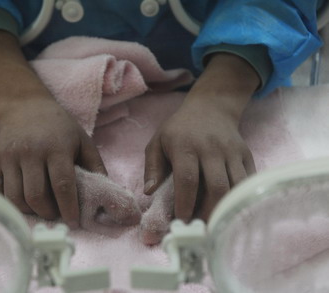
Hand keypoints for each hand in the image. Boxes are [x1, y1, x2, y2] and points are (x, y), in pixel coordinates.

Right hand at [0, 30, 105, 227]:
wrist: (25, 106)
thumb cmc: (59, 127)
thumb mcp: (83, 140)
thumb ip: (95, 166)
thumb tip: (106, 193)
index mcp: (56, 148)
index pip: (62, 185)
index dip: (68, 208)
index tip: (74, 222)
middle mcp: (30, 153)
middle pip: (36, 196)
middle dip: (48, 213)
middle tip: (55, 214)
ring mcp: (9, 157)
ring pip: (15, 198)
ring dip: (29, 211)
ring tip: (40, 209)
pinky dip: (8, 204)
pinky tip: (21, 204)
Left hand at [144, 53, 259, 220]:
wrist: (211, 107)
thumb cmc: (179, 129)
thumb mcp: (158, 142)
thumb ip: (152, 167)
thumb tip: (149, 193)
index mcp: (185, 146)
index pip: (187, 180)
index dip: (185, 203)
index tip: (181, 220)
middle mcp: (211, 148)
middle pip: (216, 187)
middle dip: (208, 212)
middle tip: (199, 227)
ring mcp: (232, 152)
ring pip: (235, 187)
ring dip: (225, 208)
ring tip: (212, 221)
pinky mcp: (246, 155)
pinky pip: (247, 181)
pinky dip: (239, 198)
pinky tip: (228, 208)